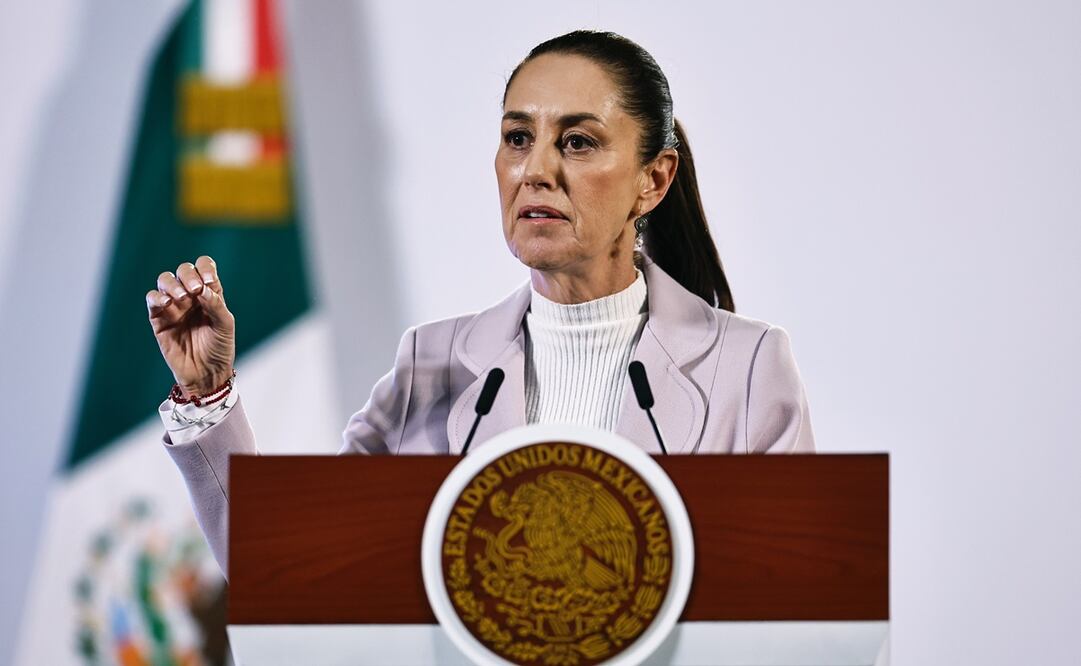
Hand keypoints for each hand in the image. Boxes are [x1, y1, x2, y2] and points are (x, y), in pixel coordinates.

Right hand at [146, 256, 235, 397]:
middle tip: (195, 291)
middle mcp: (191, 296)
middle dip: (188, 275)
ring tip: (181, 298)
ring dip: (172, 284)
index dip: (205, 268)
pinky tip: (167, 304)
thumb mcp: (225, 325)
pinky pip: (152, 299)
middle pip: (183, 270)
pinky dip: (157, 297)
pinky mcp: (159, 319)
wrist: (206, 374)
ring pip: (165, 281)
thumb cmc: (220, 348)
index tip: (209, 282)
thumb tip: (201, 287)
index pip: (204, 267)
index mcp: (209, 293)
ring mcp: (174, 306)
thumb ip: (215, 304)